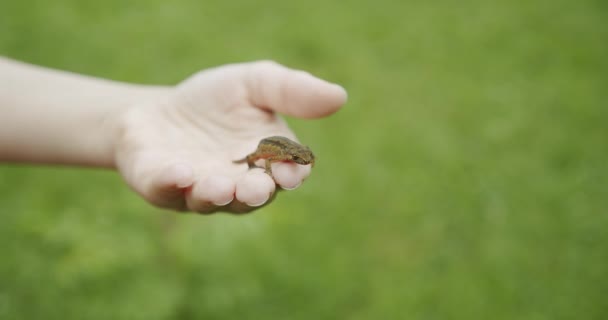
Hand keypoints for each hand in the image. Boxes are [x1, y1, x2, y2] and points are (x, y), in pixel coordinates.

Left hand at [113, 61, 346, 213]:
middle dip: (254, 192)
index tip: (293, 170)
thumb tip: (339, 96)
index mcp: (266, 162)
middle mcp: (236, 184)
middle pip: (251, 196)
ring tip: (219, 185)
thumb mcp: (254, 84)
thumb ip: (292, 90)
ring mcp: (196, 189)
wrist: (156, 110)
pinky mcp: (158, 185)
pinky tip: (179, 171)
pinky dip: (172, 183)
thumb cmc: (213, 102)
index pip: (286, 174)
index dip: (291, 174)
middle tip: (256, 188)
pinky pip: (165, 190)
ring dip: (216, 193)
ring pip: (210, 200)